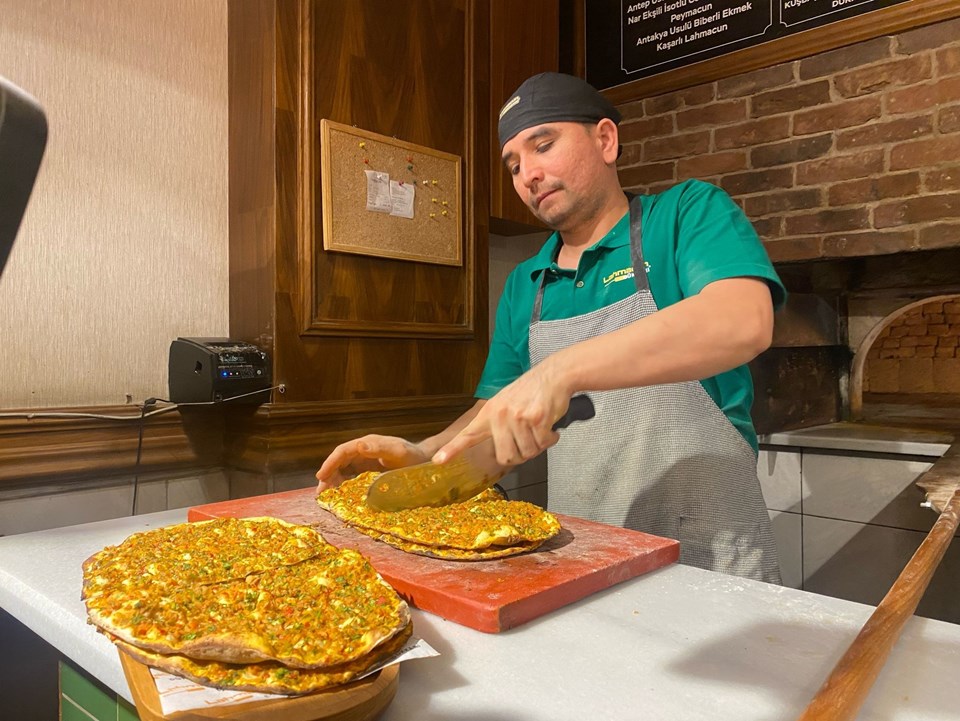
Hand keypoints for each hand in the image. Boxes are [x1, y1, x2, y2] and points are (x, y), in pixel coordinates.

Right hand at [315, 435, 428, 490]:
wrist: (427, 462)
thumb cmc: (414, 457)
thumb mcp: (398, 452)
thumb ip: (379, 448)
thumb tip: (359, 445)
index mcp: (368, 443)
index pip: (343, 451)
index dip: (330, 463)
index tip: (321, 477)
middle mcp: (364, 451)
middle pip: (339, 462)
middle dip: (328, 475)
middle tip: (321, 493)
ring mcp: (366, 461)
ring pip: (343, 470)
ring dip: (333, 482)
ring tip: (327, 497)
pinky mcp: (369, 472)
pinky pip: (352, 478)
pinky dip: (343, 487)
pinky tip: (339, 498)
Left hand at [433, 364, 571, 465]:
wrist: (552, 375)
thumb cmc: (531, 392)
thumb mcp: (506, 404)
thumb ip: (500, 427)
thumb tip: (506, 454)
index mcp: (489, 413)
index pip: (467, 434)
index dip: (452, 449)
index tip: (439, 460)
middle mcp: (500, 415)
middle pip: (506, 457)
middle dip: (521, 455)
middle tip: (528, 441)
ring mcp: (517, 417)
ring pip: (527, 452)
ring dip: (538, 445)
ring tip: (539, 428)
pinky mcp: (535, 419)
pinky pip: (542, 444)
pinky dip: (550, 439)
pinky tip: (550, 427)